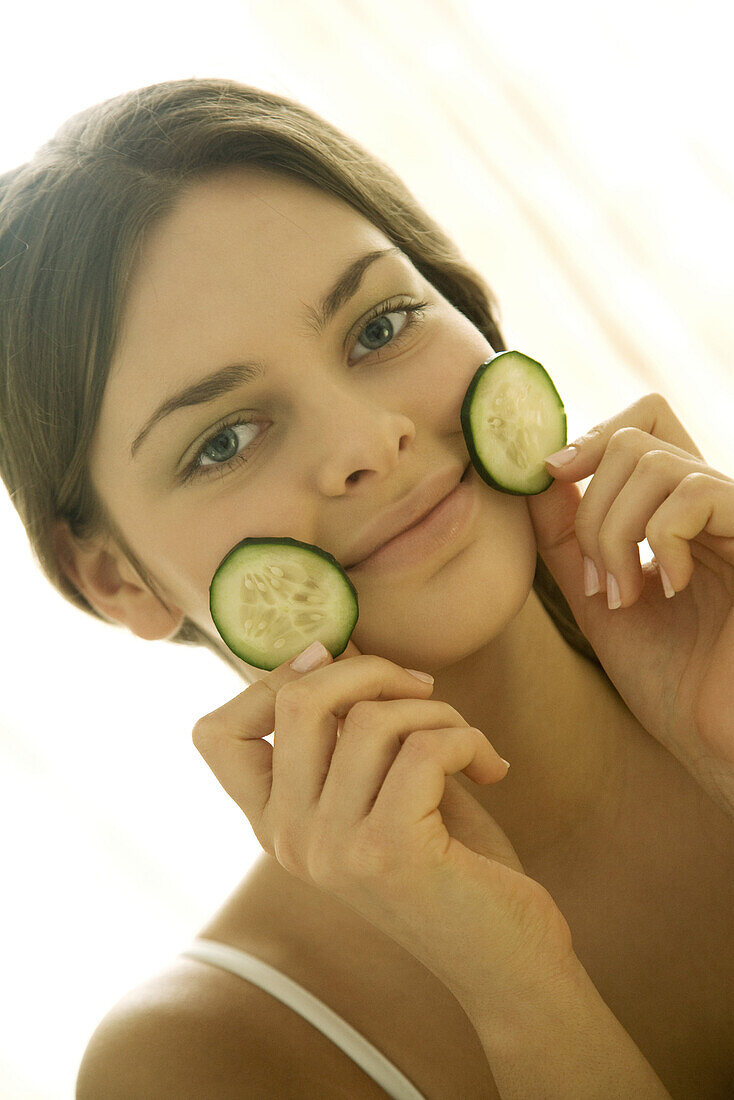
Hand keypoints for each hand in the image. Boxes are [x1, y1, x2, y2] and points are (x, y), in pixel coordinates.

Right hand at [192, 638, 574, 1017]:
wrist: (506, 961)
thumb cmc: (451, 863)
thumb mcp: (384, 786)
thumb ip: (350, 728)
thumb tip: (331, 643)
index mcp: (276, 824)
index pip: (215, 735)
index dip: (268, 680)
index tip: (332, 664)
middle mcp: (288, 839)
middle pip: (298, 700)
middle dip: (372, 669)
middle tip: (423, 690)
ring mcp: (333, 848)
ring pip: (372, 718)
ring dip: (437, 712)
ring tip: (468, 744)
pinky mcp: (389, 850)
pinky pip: (425, 746)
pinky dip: (469, 739)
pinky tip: (492, 768)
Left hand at [527, 392, 733, 813]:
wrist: (722, 742)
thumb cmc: (671, 682)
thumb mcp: (598, 598)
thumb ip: (567, 538)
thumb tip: (535, 474)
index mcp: (680, 511)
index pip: (641, 421)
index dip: (588, 437)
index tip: (550, 477)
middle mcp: (715, 503)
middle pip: (631, 438)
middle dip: (590, 511)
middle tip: (600, 582)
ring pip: (653, 461)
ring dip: (614, 533)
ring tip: (626, 596)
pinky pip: (694, 493)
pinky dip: (660, 541)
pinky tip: (672, 588)